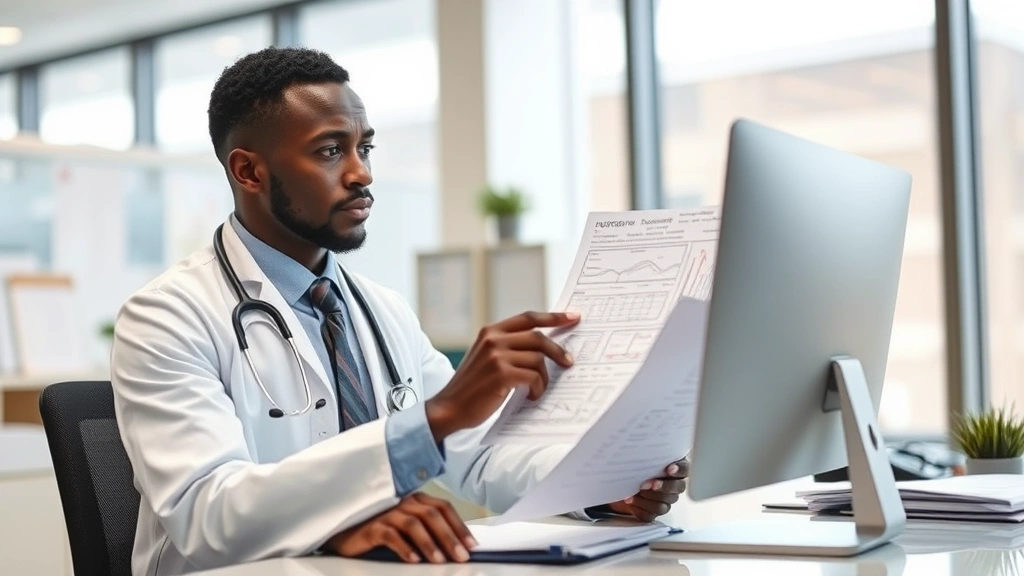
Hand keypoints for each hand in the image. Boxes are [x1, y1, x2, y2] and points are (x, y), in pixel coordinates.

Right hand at [325, 493, 476, 563]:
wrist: (346, 533)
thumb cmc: (382, 531)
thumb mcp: (408, 528)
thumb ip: (429, 531)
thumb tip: (457, 547)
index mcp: (416, 499)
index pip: (443, 507)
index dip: (459, 526)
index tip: (472, 545)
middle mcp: (403, 502)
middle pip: (431, 515)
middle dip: (450, 537)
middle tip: (461, 556)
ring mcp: (386, 513)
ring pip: (413, 524)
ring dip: (429, 543)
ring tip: (440, 561)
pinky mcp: (371, 527)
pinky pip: (391, 535)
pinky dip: (404, 548)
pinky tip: (414, 561)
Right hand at [425, 311, 579, 440]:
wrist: (450, 408)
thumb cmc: (472, 387)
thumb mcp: (487, 358)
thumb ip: (508, 347)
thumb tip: (544, 347)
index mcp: (490, 331)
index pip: (528, 318)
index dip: (553, 317)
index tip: (573, 317)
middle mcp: (493, 339)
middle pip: (538, 337)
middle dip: (558, 350)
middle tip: (569, 362)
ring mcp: (496, 356)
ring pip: (538, 359)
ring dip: (544, 377)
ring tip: (537, 389)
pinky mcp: (501, 374)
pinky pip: (533, 377)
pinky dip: (537, 388)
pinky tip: (530, 396)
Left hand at [606, 458, 688, 521]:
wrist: (624, 481)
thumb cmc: (638, 466)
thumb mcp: (644, 456)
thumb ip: (649, 453)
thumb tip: (641, 447)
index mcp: (676, 469)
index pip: (685, 469)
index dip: (679, 470)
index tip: (669, 469)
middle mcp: (674, 486)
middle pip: (678, 488)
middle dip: (664, 486)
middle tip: (650, 483)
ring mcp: (666, 501)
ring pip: (663, 504)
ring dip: (648, 498)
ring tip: (634, 493)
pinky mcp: (654, 512)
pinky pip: (650, 514)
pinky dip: (639, 507)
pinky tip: (630, 501)